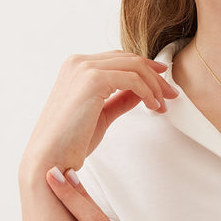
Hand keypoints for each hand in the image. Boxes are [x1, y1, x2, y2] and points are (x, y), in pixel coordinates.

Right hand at [20, 51, 177, 175]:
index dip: (145, 68)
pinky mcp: (92, 80)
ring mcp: (83, 68)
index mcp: (76, 66)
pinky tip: (154, 107)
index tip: (163, 82)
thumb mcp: (102, 113)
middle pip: (129, 59)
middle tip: (171, 94)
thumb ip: (120, 98)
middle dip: (155, 76)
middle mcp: (78, 62)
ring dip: (155, 85)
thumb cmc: (70, 142)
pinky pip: (132, 79)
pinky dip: (148, 92)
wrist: (49, 161)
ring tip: (163, 104)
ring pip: (134, 66)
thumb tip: (143, 90)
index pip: (119, 59)